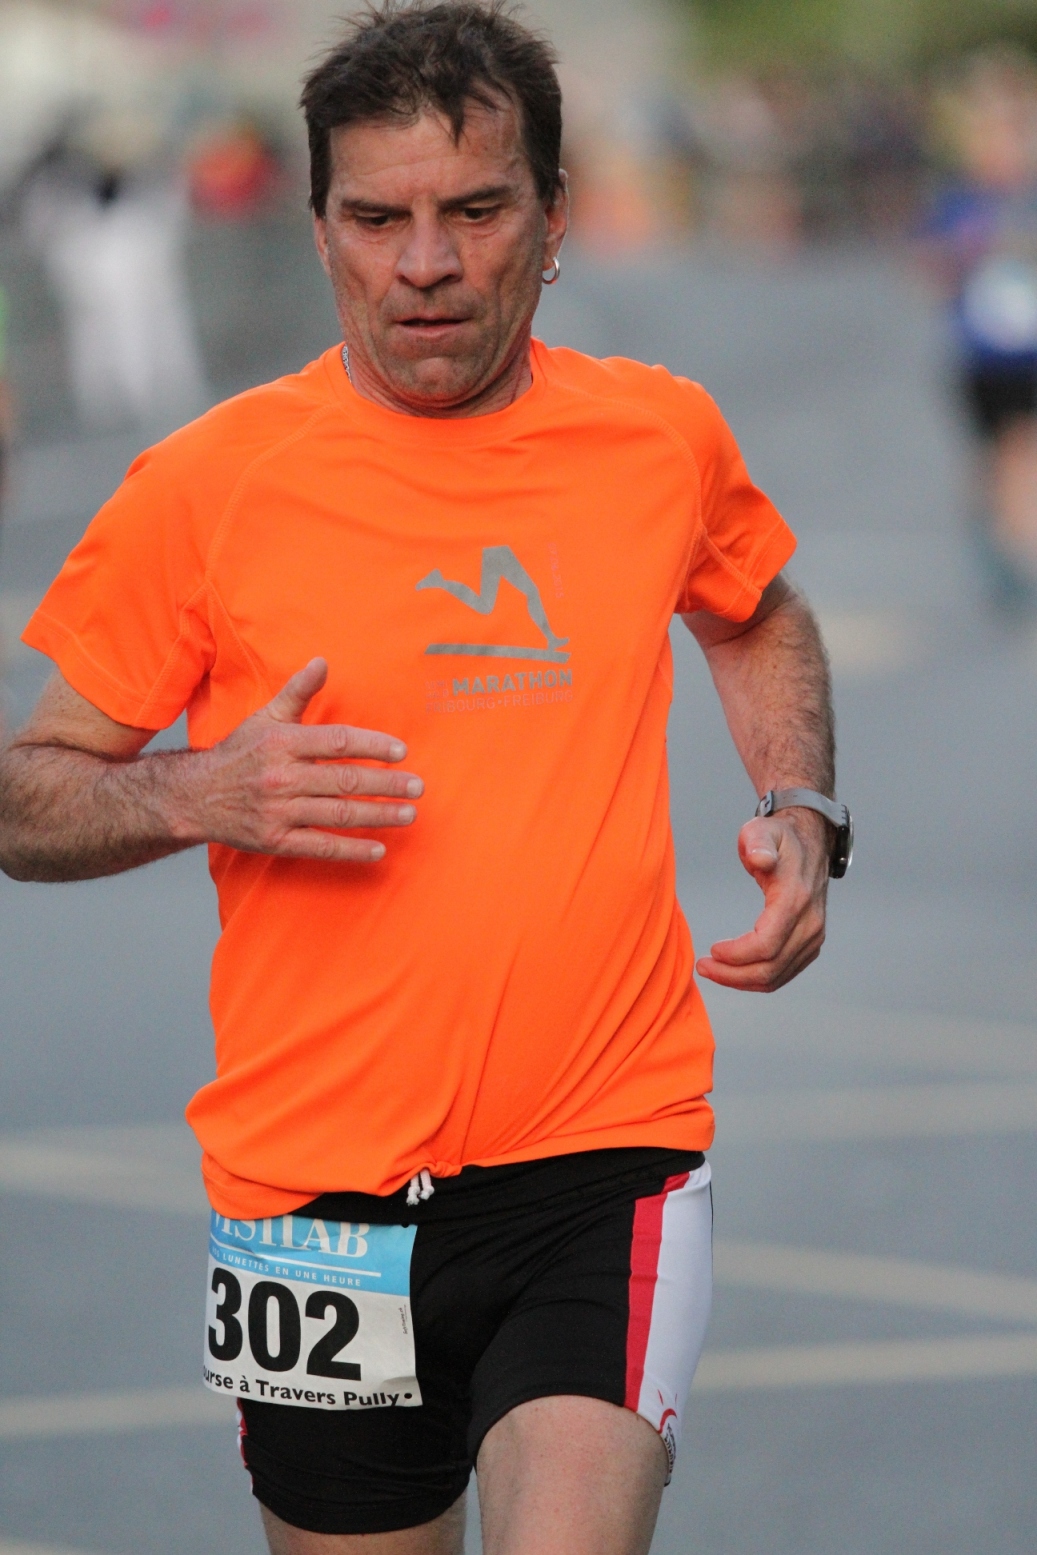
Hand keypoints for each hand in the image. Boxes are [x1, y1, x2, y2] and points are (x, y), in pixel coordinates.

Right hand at [174, 658, 420, 862]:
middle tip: (418, 787)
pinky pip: (321, 847)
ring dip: (378, 816)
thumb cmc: (240, 753)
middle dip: (386, 784)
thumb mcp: (266, 717)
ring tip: (408, 814)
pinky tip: (379, 849)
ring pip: (338, 814)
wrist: (196, 797)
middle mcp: (281, 777)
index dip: (373, 746)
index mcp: (283, 743)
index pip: (338, 742)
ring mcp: (279, 812)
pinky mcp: (276, 841)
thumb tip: (322, 661)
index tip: (401, 752)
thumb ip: (298, 692)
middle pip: (345, 781)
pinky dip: (351, 850)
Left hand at [696, 811, 828, 991]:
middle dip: (732, 974)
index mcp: (795, 899)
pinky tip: (733, 971)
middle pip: (770, 967)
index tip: (712, 950)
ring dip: (741, 981)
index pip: (766, 944)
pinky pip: (783, 974)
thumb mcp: (763, 830)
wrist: (810, 844)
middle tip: (703, 967)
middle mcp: (810, 923)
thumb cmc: (779, 839)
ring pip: (776, 976)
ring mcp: (813, 937)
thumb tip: (759, 858)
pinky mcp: (810, 945)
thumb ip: (758, 843)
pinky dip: (756, 979)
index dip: (737, 955)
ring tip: (712, 970)